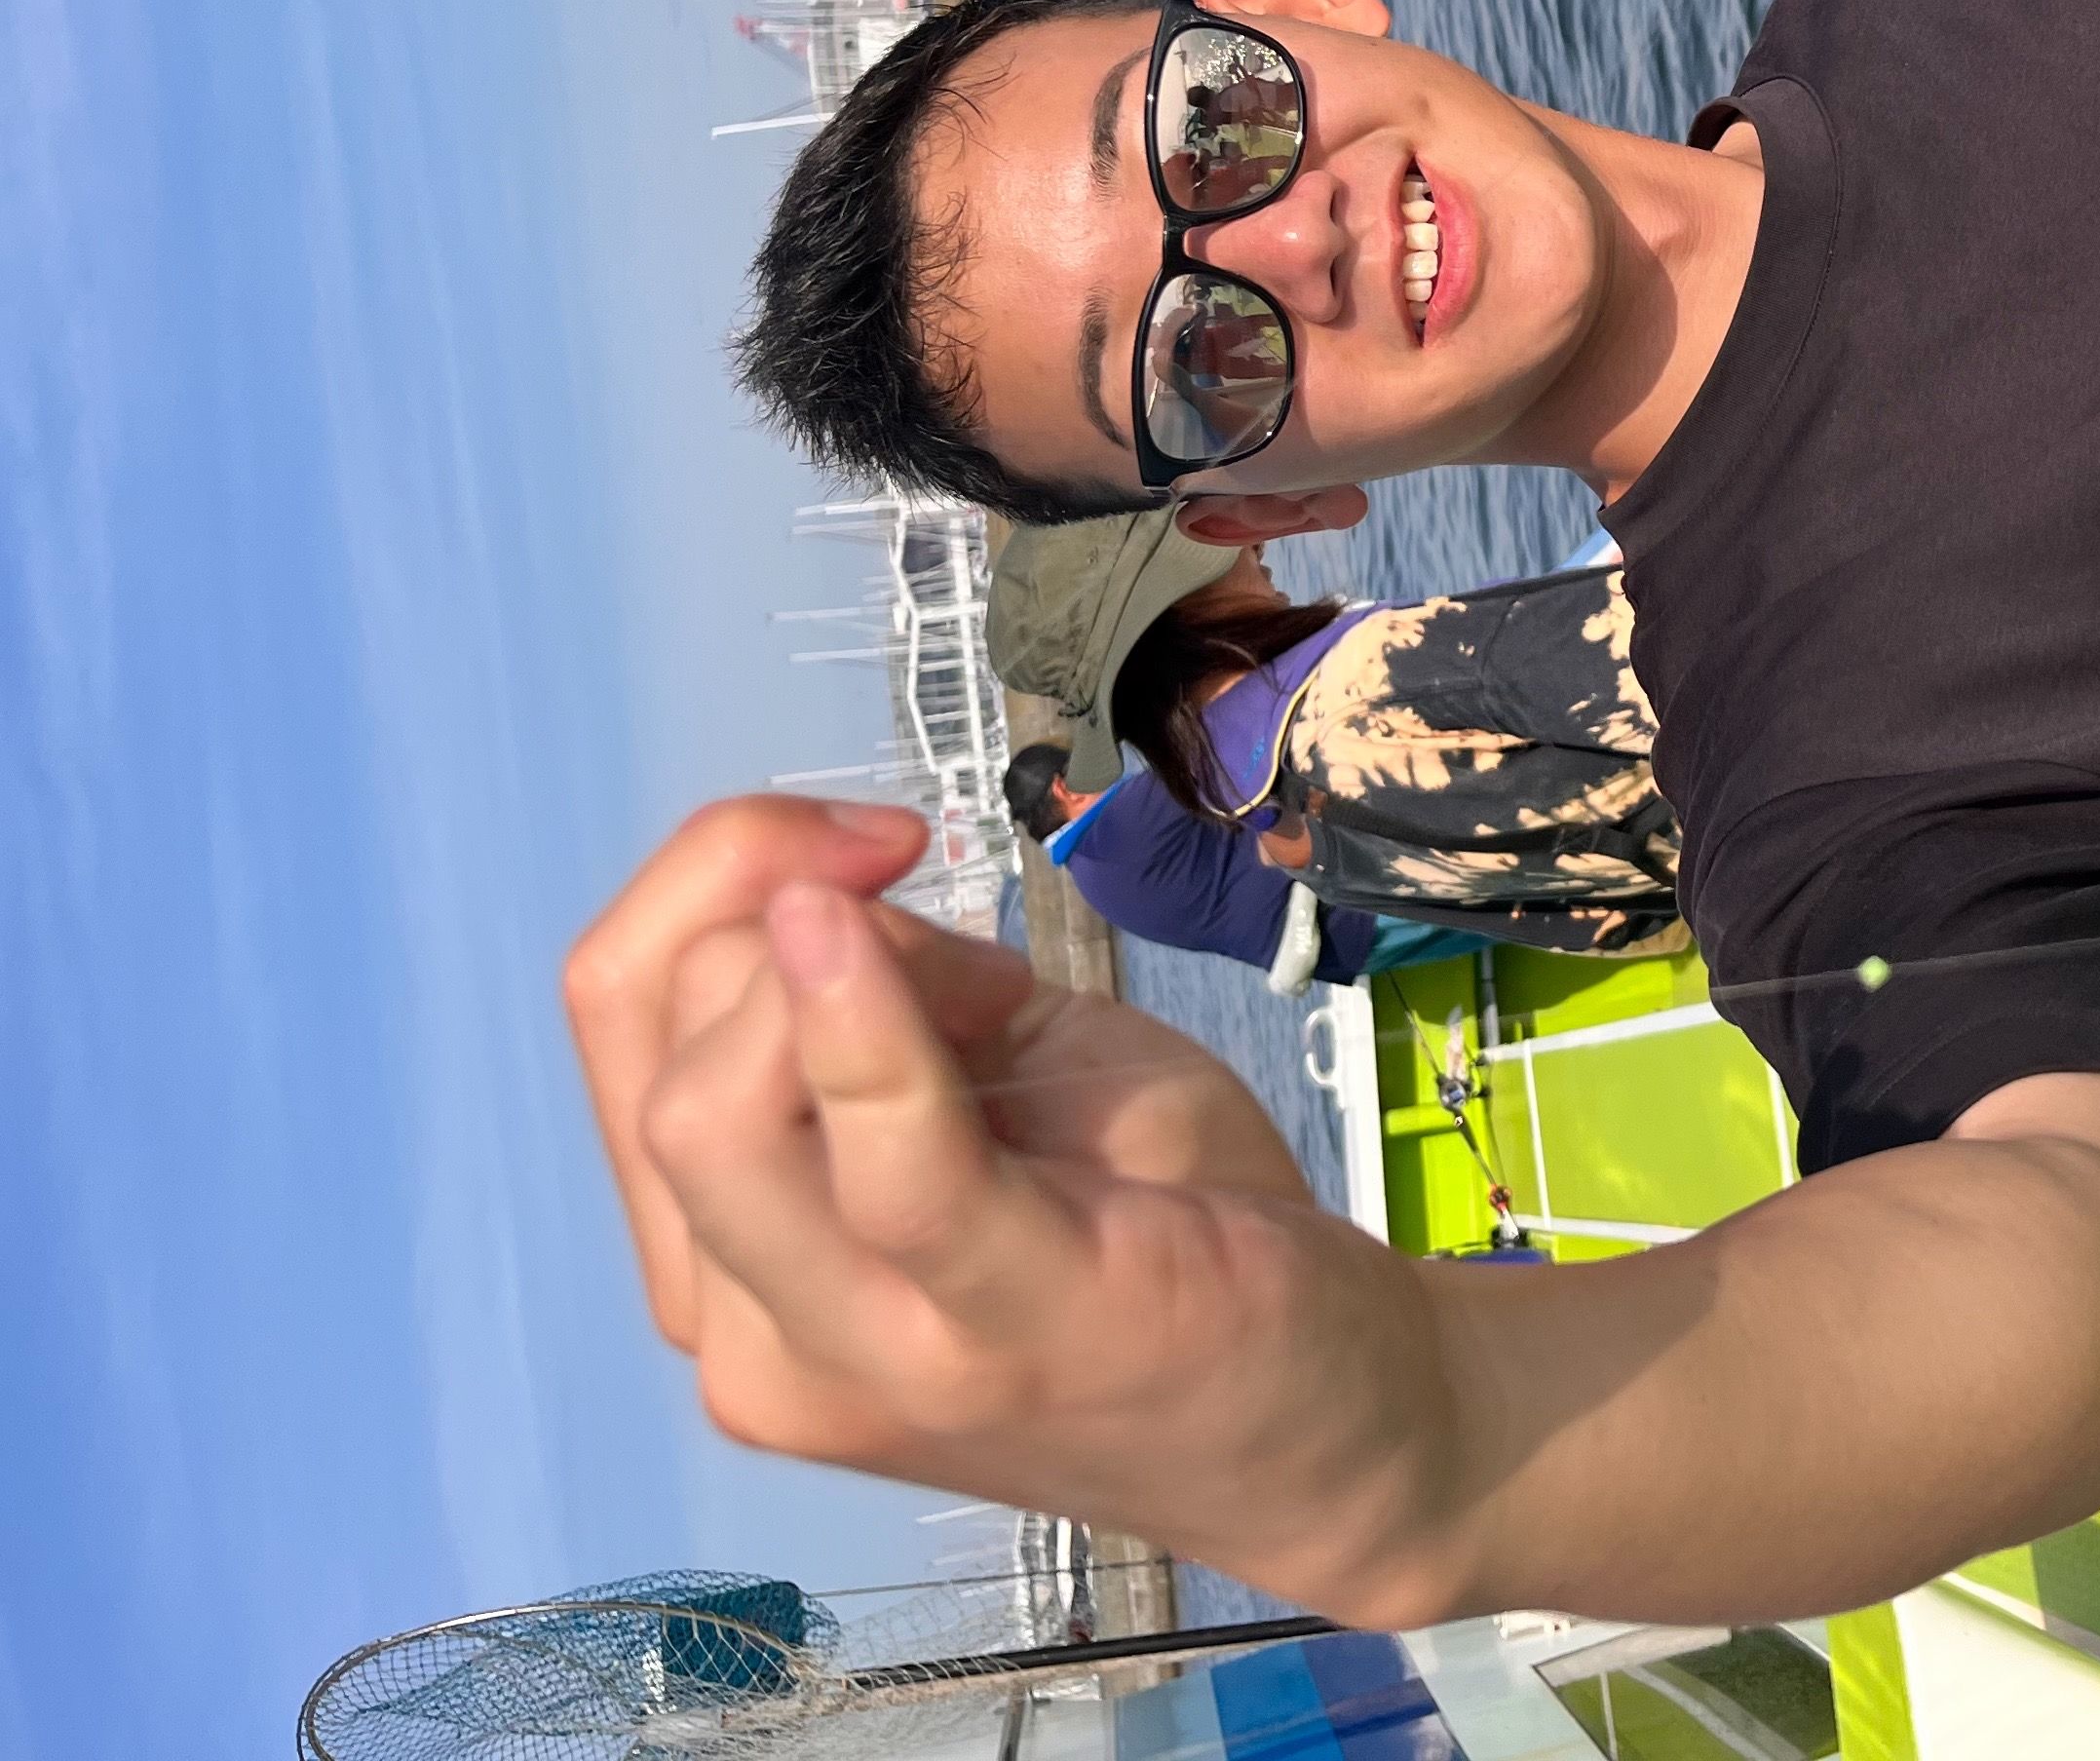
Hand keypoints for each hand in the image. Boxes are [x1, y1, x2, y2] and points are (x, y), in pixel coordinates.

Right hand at [564, 798, 1464, 1618]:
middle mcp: (747, 1337)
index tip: (870, 836)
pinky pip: (887, 1170)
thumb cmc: (1158, 1222)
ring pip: (714, 1115)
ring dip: (820, 968)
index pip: (624, 1020)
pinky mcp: (999, 1331)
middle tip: (913, 863)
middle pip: (661, 1061)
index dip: (722, 875)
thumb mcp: (1013, 1063)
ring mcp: (858, 1360)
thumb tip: (828, 902)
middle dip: (766, 904)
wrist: (1330, 1408)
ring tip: (978, 973)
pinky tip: (868, 935)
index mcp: (731, 1266)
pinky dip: (864, 1034)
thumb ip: (898, 990)